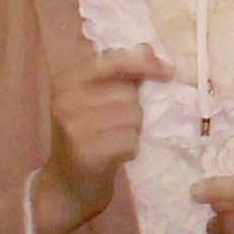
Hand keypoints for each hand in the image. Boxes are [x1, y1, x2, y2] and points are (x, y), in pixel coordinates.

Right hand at [35, 45, 160, 233]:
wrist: (65, 186)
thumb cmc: (86, 137)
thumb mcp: (95, 100)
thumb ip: (120, 74)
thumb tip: (149, 47)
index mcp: (66, 82)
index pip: (112, 61)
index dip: (144, 64)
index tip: (168, 71)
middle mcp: (66, 101)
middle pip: (128, 93)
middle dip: (134, 110)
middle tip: (116, 126)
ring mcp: (74, 127)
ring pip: (133, 116)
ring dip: (133, 131)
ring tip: (114, 140)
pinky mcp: (86, 152)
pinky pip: (130, 140)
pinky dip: (130, 149)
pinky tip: (115, 155)